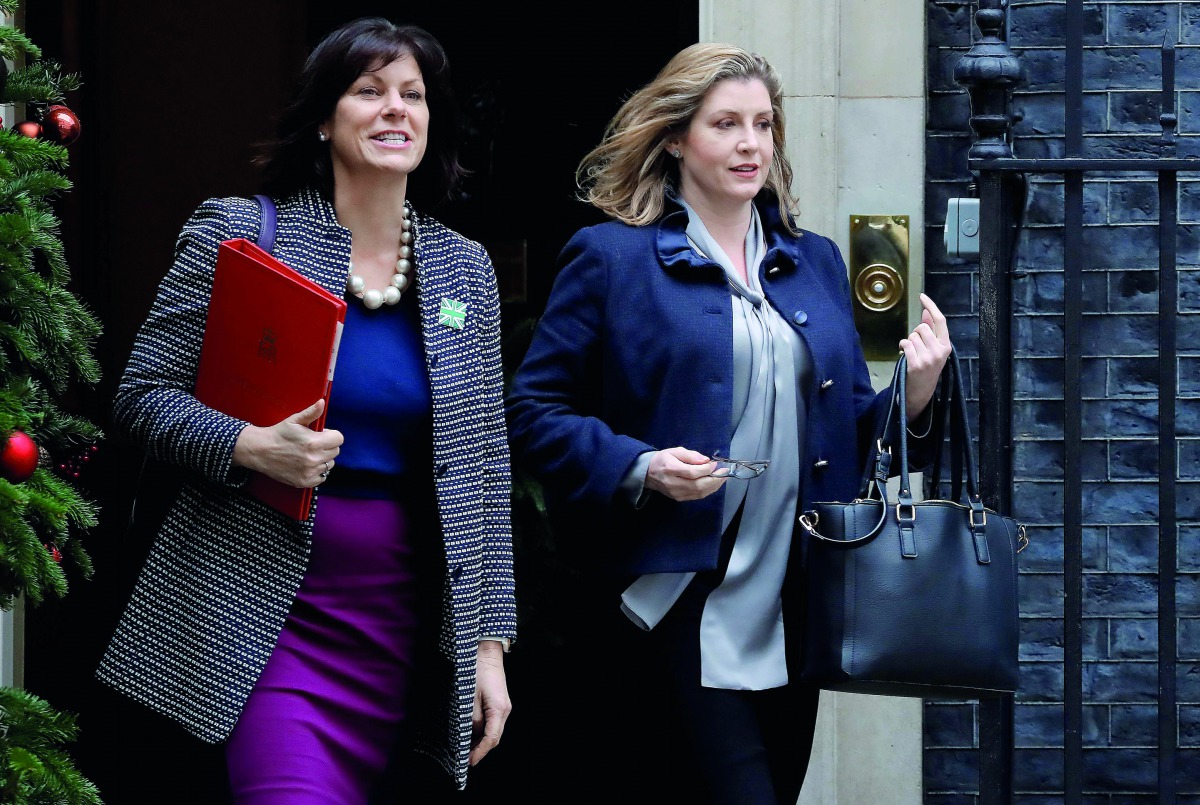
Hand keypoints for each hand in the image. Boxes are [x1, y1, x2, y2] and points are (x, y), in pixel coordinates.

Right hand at [231, 398, 343, 487]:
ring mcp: (309, 472)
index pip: (339, 439)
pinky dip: (317, 471)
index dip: (331, 435)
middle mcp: (313, 459)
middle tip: (312, 443)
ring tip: (308, 454)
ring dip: (323, 459)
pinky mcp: (304, 482)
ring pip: (329, 464)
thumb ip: (311, 413)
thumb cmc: (278, 434)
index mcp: (313, 442)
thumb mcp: (294, 420)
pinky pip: (322, 477)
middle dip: (327, 446)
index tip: (321, 435)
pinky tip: (306, 464)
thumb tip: (322, 402)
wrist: (259, 451)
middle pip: (335, 451)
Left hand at [470, 641, 511, 765]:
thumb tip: (471, 734)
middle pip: (494, 737)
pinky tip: (472, 733)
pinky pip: (493, 722)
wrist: (486, 652)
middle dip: (481, 749)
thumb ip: (471, 718)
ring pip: (494, 730)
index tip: (469, 762)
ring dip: (481, 741)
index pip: (491, 738)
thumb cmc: (476, 671)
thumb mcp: (469, 697)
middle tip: (465, 759)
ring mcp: (504, 706)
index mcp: (499, 709)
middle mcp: (505, 710)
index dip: (480, 752)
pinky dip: (483, 731)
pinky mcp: (500, 703)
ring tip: (466, 749)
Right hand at [644, 447, 725, 501]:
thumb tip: (706, 460)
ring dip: (714, 486)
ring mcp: (676, 493)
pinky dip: (708, 490)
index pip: (692, 472)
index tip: (715, 463)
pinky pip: (697, 496)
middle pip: (698, 485)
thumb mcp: (675, 451)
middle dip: (715, 479)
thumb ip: (691, 455)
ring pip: (699, 492)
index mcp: (670, 469)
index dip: (706, 469)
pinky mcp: (679, 498)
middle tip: (725, 472)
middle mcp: (673, 483)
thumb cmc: (663, 459)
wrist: (649, 474)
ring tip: (723, 478)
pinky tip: (714, 484)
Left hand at [899, 293, 952, 420]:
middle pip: (921, 327)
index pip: (940, 320)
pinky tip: (905, 355)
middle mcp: (940, 351)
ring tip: (912, 353)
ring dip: (908, 342)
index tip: (922, 296)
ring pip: (912, 336)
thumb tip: (926, 311)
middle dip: (915, 334)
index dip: (931, 306)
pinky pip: (905, 344)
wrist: (921, 392)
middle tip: (917, 347)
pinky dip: (902, 347)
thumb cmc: (927, 368)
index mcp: (946, 345)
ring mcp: (929, 358)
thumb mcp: (933, 349)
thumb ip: (930, 330)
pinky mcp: (916, 364)